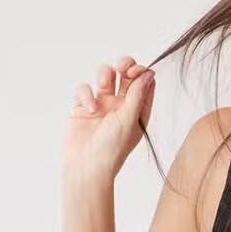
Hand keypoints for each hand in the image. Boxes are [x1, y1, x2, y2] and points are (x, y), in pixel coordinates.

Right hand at [62, 56, 156, 178]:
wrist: (86, 167)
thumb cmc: (112, 149)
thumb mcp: (130, 120)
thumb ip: (138, 95)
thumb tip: (149, 73)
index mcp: (137, 109)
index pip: (144, 81)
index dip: (141, 71)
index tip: (134, 73)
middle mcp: (121, 105)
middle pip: (126, 73)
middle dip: (125, 64)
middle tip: (122, 68)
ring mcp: (102, 105)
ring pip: (105, 75)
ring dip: (104, 75)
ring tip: (103, 87)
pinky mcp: (82, 107)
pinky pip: (84, 88)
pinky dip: (85, 93)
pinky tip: (89, 108)